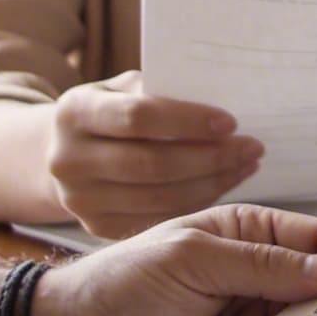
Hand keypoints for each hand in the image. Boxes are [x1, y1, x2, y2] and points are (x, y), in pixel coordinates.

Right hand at [47, 72, 261, 237]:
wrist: (63, 152)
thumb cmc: (111, 111)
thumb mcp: (123, 88)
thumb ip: (160, 90)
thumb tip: (221, 94)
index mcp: (74, 111)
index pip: (137, 117)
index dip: (188, 121)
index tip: (231, 122)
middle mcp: (68, 159)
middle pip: (152, 164)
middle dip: (210, 157)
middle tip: (252, 147)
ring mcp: (79, 199)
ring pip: (160, 197)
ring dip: (212, 183)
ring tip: (245, 165)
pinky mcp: (96, 227)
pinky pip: (157, 218)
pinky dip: (196, 204)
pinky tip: (222, 185)